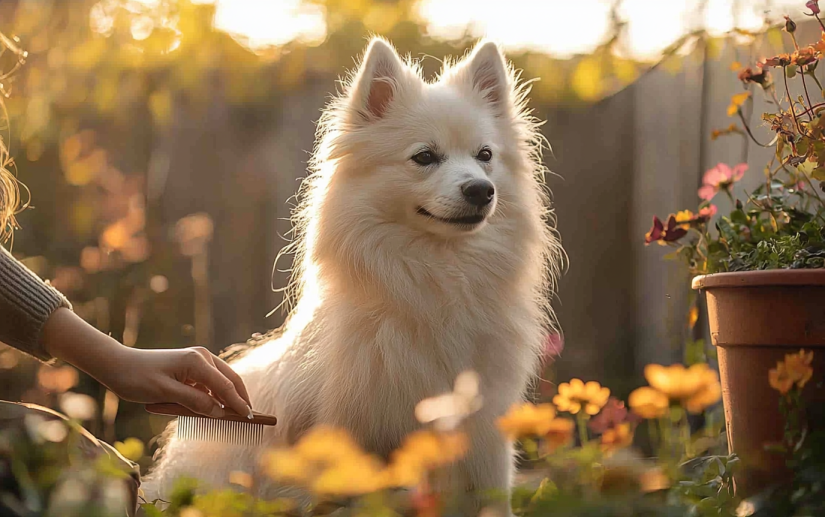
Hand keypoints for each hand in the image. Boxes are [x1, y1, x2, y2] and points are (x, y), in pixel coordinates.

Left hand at [41, 308, 251, 418]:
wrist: (116, 365)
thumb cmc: (138, 378)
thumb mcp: (166, 393)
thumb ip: (194, 402)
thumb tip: (219, 412)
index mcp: (197, 360)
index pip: (225, 385)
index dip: (238, 402)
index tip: (250, 417)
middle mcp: (201, 357)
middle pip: (229, 380)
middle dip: (238, 398)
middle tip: (249, 417)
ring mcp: (196, 361)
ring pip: (219, 383)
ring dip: (223, 399)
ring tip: (229, 417)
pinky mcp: (189, 367)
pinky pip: (207, 384)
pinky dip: (211, 397)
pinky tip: (209, 410)